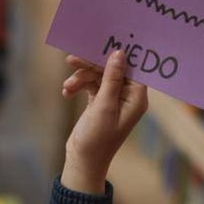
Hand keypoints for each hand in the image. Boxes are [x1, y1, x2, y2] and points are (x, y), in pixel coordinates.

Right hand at [60, 50, 147, 193]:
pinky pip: (90, 85)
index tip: (101, 42)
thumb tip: (119, 53)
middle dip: (91, 65)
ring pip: (97, 76)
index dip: (117, 54)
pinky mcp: (99, 102)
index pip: (131, 67)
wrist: (82, 161)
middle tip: (71, 58)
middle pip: (111, 69)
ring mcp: (113, 99)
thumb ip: (112, 78)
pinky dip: (78, 87)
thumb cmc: (97, 138)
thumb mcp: (104, 105)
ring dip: (81, 78)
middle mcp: (128, 96)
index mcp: (137, 97)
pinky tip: (67, 93)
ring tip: (67, 86)